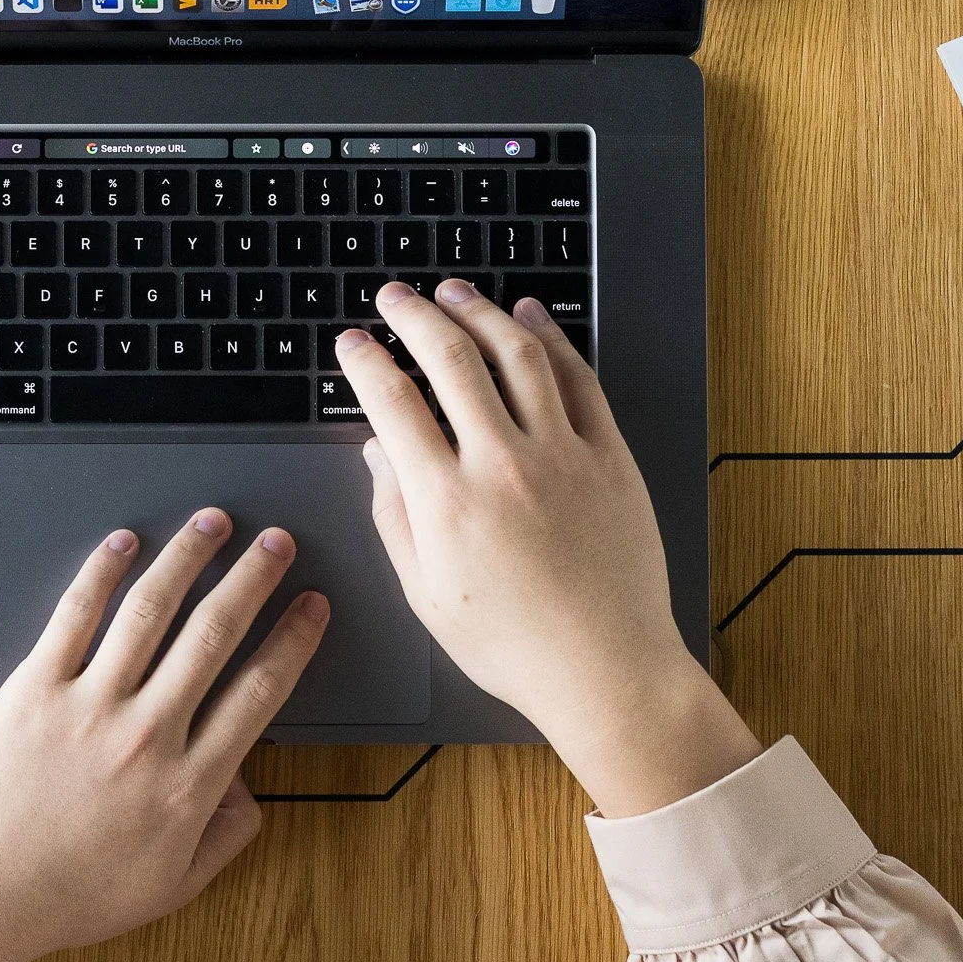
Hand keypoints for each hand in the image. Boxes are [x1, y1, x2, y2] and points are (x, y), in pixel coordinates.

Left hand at [0, 509, 328, 961]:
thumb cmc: (68, 896)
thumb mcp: (172, 887)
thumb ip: (226, 836)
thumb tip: (250, 789)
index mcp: (187, 783)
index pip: (260, 690)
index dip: (293, 639)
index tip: (311, 606)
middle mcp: (147, 735)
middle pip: (215, 633)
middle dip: (254, 578)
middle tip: (276, 544)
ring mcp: (90, 706)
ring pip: (151, 610)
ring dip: (188, 557)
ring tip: (212, 524)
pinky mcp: (35, 690)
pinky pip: (74, 616)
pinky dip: (102, 571)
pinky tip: (124, 543)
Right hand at [338, 280, 759, 817]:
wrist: (606, 669)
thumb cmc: (512, 644)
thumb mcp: (426, 593)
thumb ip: (394, 515)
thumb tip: (376, 452)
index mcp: (446, 501)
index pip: (392, 403)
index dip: (364, 362)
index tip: (352, 342)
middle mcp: (502, 464)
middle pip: (450, 359)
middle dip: (414, 316)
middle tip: (395, 296)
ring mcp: (562, 454)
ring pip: (516, 353)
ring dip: (480, 311)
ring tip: (454, 293)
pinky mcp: (609, 455)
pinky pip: (578, 378)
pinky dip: (551, 338)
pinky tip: (530, 317)